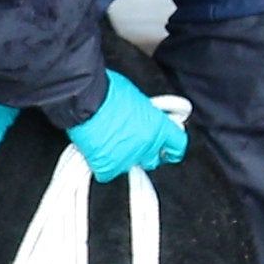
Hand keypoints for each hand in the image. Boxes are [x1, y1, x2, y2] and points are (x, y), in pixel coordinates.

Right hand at [67, 73, 190, 185]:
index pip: (178, 145)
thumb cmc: (108, 91)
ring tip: (111, 142)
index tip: (169, 148)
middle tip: (133, 142)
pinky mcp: (108, 167)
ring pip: (130, 166)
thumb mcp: (137, 97)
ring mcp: (127, 159)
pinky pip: (108, 172)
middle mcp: (147, 146)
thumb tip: (142, 117)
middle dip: (145, 153)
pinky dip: (103, 164)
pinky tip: (98, 150)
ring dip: (123, 157)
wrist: (85, 99)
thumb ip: (145, 113)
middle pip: (153, 160)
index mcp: (159, 127)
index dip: (173, 147)